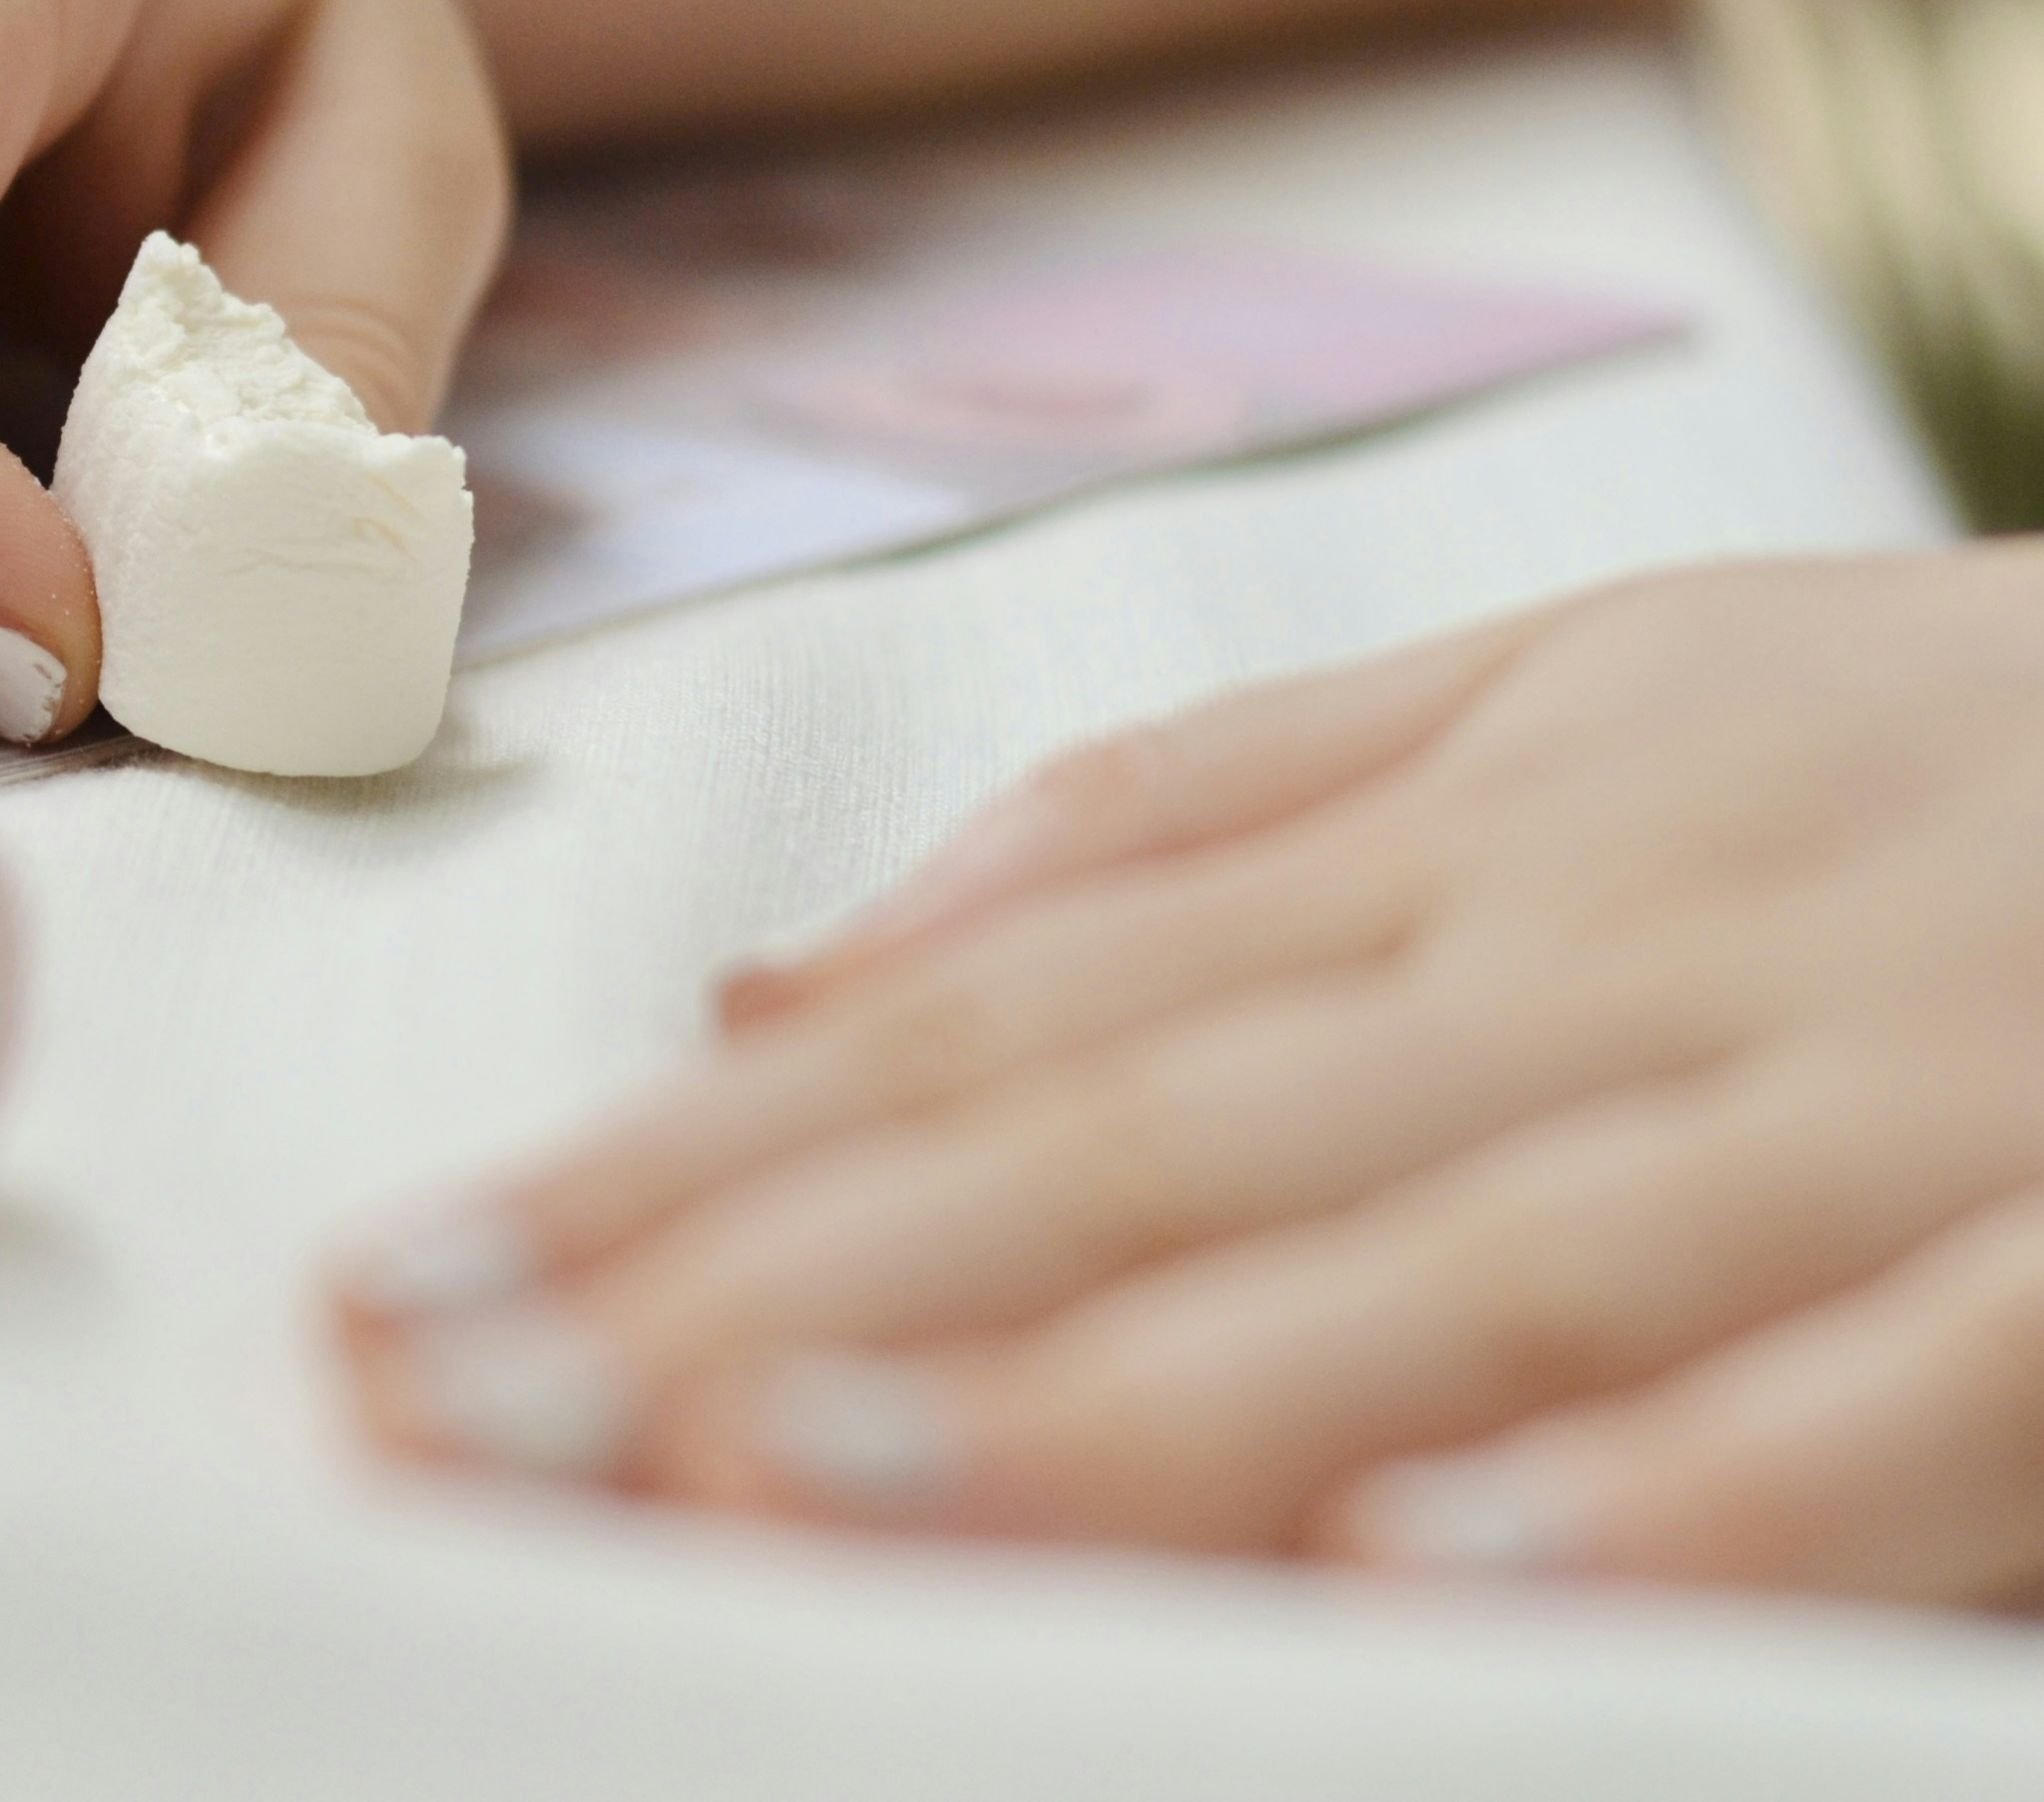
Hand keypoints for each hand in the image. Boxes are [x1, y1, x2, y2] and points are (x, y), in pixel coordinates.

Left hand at [333, 549, 2043, 1606]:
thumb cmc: (1951, 753)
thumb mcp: (1570, 698)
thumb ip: (1183, 829)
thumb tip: (781, 978)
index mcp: (1452, 851)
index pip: (975, 1035)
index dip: (668, 1177)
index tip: (403, 1295)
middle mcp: (1596, 964)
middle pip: (1122, 1149)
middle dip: (759, 1294)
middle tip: (453, 1410)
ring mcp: (1864, 1107)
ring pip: (1432, 1264)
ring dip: (1111, 1395)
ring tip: (781, 1485)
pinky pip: (1879, 1398)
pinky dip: (1660, 1493)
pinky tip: (1428, 1593)